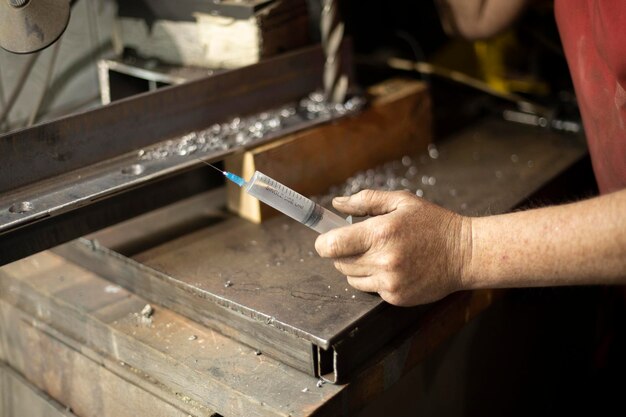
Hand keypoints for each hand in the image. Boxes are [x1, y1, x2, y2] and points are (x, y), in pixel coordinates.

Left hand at [315, 190, 472, 305]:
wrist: (465, 254)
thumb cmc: (434, 224)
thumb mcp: (401, 202)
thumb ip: (365, 201)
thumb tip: (337, 203)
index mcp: (380, 233)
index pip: (330, 246)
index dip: (324, 242)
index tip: (328, 238)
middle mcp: (382, 260)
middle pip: (338, 262)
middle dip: (343, 251)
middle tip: (362, 241)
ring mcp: (389, 282)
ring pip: (351, 278)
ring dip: (357, 267)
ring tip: (380, 254)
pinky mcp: (396, 297)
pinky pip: (370, 289)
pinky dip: (374, 279)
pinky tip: (394, 267)